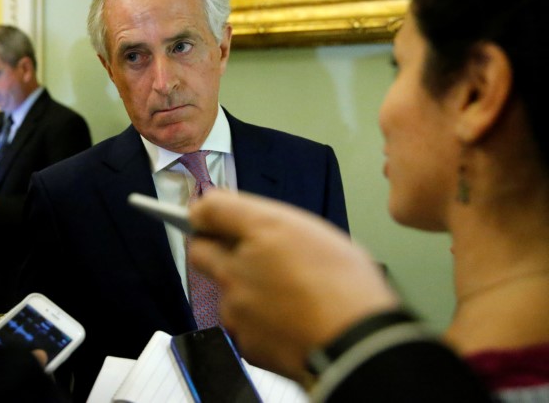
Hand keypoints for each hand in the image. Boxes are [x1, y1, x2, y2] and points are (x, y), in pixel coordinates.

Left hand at [187, 190, 397, 381]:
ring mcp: (236, 309)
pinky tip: (289, 324)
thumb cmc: (348, 288)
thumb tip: (239, 216)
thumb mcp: (317, 234)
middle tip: (244, 255)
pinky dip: (259, 323)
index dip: (206, 212)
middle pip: (200, 252)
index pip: (210, 209)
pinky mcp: (244, 342)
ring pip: (225, 292)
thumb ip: (270, 223)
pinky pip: (243, 326)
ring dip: (243, 291)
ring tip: (287, 298)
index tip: (209, 216)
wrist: (357, 348)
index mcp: (263, 232)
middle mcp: (238, 267)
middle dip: (213, 249)